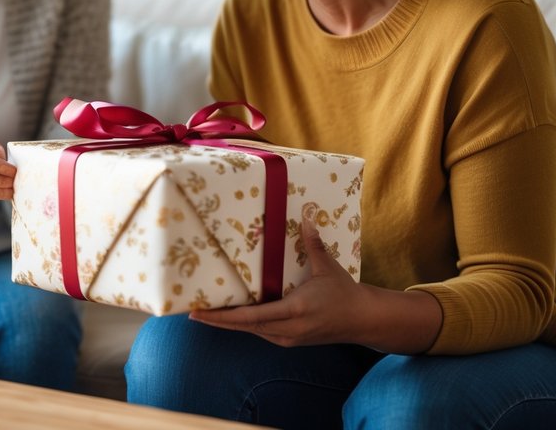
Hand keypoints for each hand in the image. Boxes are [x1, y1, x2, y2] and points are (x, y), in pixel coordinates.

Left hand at [189, 204, 364, 346]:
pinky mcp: (290, 340)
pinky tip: (232, 317)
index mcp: (294, 310)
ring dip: (229, 324)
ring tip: (207, 313)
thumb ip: (313, 244)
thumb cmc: (344, 292)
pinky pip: (261, 332)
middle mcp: (287, 329)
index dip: (223, 316)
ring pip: (251, 331)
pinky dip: (245, 325)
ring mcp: (288, 338)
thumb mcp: (327, 267)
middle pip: (244, 327)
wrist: (362, 320)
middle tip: (192, 313)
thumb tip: (306, 216)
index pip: (251, 316)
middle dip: (218, 321)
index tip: (200, 312)